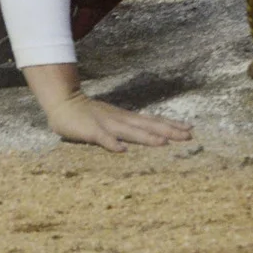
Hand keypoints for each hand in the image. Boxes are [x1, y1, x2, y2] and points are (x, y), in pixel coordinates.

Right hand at [39, 87, 192, 151]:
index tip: (190, 129)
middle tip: (189, 136)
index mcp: (125, 118)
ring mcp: (106, 124)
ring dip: (147, 137)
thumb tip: (140, 137)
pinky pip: (102, 138)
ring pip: (130, 131)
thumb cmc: (86, 114)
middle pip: (148, 125)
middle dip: (169, 131)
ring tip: (163, 143)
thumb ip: (124, 128)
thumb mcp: (110, 119)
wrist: (63, 101)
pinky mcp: (90, 130)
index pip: (152, 121)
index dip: (170, 125)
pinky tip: (122, 150)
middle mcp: (120, 119)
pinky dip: (112, 143)